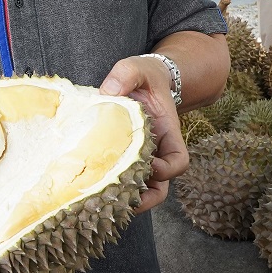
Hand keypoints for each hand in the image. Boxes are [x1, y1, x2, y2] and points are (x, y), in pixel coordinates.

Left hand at [100, 56, 188, 214]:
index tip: (147, 163)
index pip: (178, 162)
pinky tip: (92, 190)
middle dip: (145, 199)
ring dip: (126, 200)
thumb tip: (109, 92)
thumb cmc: (142, 76)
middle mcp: (157, 151)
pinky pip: (123, 181)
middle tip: (120, 200)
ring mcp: (141, 158)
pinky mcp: (123, 159)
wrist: (139, 80)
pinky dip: (112, 189)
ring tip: (103, 204)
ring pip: (142, 191)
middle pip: (161, 187)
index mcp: (168, 133)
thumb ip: (125, 75)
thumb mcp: (135, 68)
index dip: (166, 169)